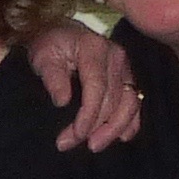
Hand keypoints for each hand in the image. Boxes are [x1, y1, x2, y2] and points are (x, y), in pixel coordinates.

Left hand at [26, 18, 140, 152]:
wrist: (60, 33)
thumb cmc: (50, 45)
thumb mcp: (43, 57)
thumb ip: (52, 77)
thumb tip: (62, 101)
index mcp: (95, 49)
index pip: (97, 88)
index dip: (88, 115)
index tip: (76, 134)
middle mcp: (116, 57)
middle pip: (113, 100)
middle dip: (94, 127)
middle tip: (70, 143)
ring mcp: (125, 67)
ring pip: (129, 103)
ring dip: (115, 129)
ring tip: (95, 145)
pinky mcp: (128, 77)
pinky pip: (135, 102)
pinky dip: (131, 121)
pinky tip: (123, 137)